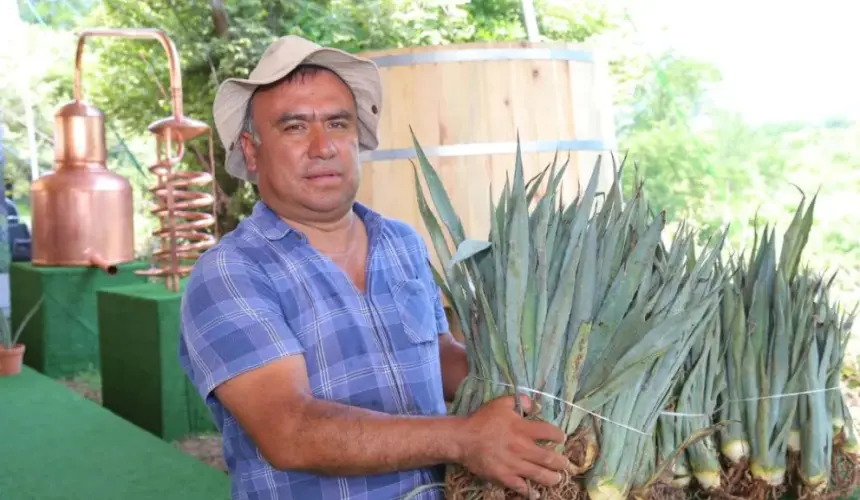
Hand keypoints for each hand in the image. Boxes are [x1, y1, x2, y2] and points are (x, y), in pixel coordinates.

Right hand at [456, 394, 571, 497]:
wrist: (463, 439)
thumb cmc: (482, 420)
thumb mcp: (501, 403)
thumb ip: (519, 401)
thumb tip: (533, 405)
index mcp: (523, 428)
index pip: (550, 432)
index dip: (559, 436)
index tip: (561, 438)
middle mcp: (522, 448)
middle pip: (550, 458)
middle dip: (561, 463)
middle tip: (567, 465)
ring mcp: (514, 464)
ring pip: (540, 475)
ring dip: (552, 478)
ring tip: (557, 478)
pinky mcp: (504, 476)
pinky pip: (522, 487)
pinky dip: (531, 491)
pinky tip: (536, 493)